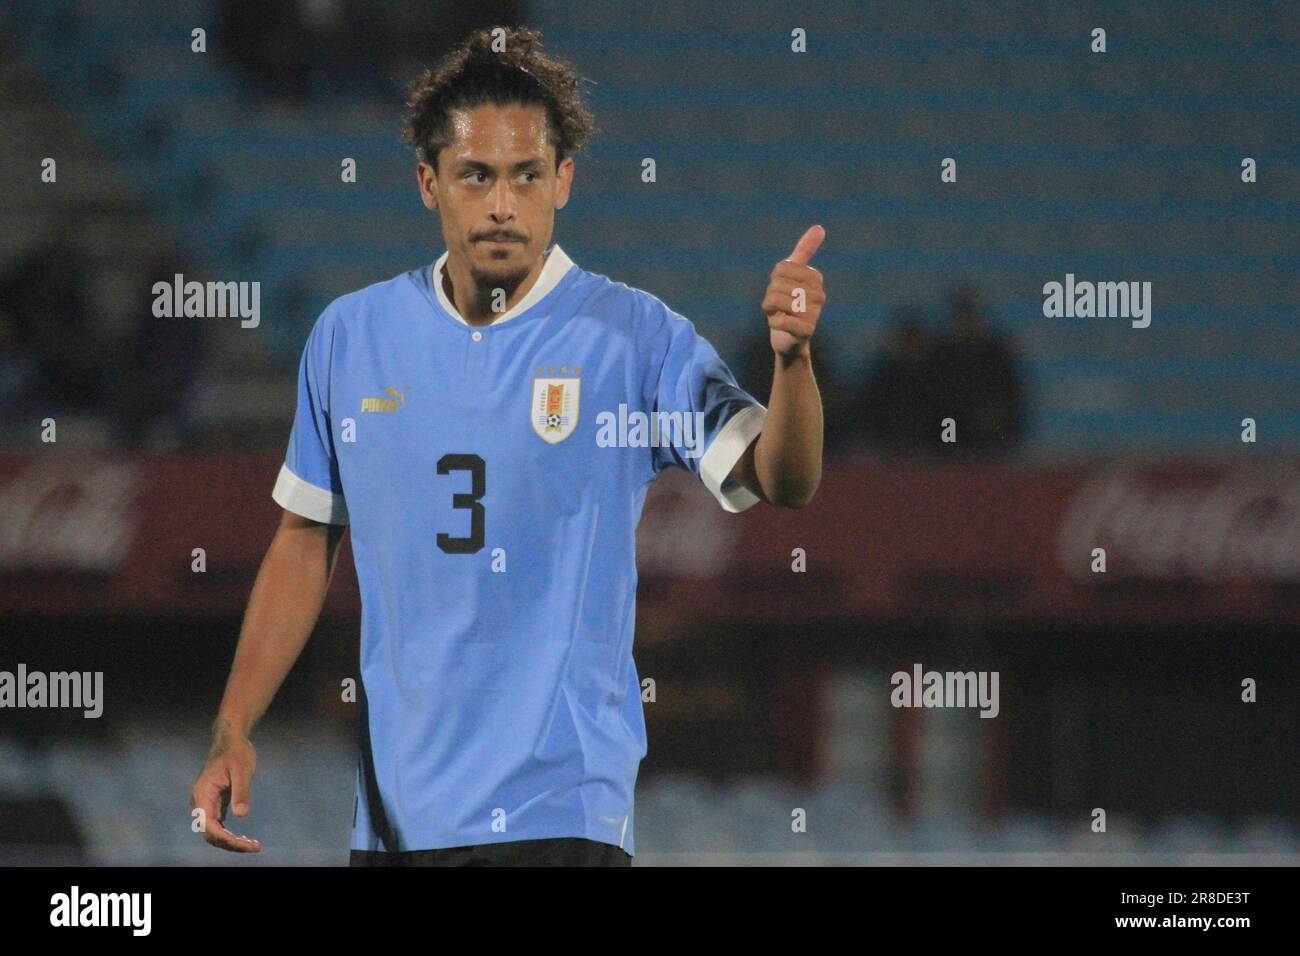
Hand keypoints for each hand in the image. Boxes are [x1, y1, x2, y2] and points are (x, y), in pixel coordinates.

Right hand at [190, 724, 261, 852]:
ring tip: (254, 845)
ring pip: (214, 832)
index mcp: (203, 795)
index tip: (244, 844)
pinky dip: (231, 834)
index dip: (225, 839)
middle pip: (210, 834)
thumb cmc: (236, 751)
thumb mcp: (242, 769)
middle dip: (231, 844)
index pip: (209, 826)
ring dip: (231, 842)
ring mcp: (207, 804)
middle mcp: (201, 802)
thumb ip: (241, 791)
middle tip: (255, 847)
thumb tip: (241, 815)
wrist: (231, 738)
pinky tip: (247, 839)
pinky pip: (219, 825)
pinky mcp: (215, 804)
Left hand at [763, 225, 825, 356]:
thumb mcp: (794, 274)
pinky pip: (781, 321)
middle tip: (779, 306)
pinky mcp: (807, 331)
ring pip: (776, 301)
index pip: (781, 268)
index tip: (781, 290)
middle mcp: (819, 294)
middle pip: (777, 284)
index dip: (774, 280)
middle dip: (770, 296)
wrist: (788, 338)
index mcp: (815, 277)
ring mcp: (814, 313)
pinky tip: (781, 326)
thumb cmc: (789, 303)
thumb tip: (820, 227)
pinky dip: (774, 323)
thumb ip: (804, 251)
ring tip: (779, 315)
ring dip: (770, 310)